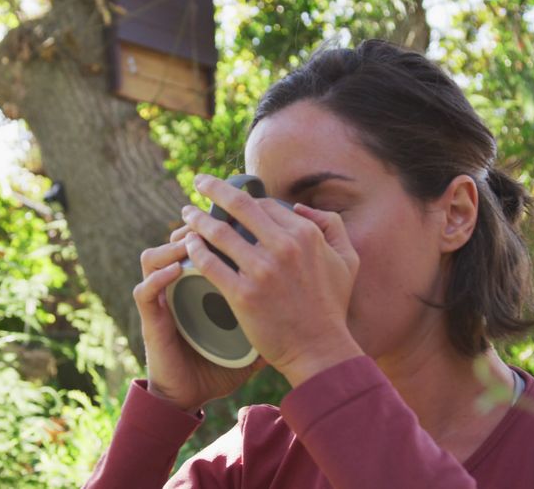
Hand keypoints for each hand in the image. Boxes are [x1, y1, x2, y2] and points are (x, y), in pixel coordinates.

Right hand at [133, 223, 266, 413]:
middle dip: (195, 224)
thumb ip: (272, 311)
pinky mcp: (150, 319)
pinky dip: (159, 277)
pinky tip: (176, 270)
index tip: (245, 220)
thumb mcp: (252, 333)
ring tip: (191, 240)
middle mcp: (177, 285)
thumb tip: (306, 294)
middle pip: (178, 240)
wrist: (194, 392)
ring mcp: (162, 300)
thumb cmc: (223, 362)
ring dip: (172, 246)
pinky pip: (146, 291)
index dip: (219, 224)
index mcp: (201, 283)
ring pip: (153, 258)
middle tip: (215, 218)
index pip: (204, 242)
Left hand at [182, 174, 364, 386]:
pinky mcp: (243, 295)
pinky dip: (195, 249)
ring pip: (219, 232)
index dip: (244, 199)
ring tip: (186, 215)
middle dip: (214, 188)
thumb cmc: (331, 306)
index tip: (228, 198)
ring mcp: (262, 271)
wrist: (320, 350)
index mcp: (305, 234)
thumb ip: (331, 224)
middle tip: (199, 182)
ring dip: (198, 219)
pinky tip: (188, 244)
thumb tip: (298, 207)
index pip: (265, 204)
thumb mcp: (347, 259)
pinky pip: (210, 263)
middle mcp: (283, 247)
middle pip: (239, 205)